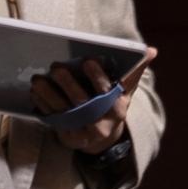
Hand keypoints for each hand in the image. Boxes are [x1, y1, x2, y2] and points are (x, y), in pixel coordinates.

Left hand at [31, 47, 153, 153]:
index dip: (97, 76)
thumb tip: (151, 50)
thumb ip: (133, 71)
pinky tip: (36, 91)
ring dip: (48, 94)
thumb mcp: (125, 92)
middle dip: (68, 84)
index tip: (87, 60)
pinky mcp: (67, 135)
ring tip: (38, 79)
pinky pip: (52, 119)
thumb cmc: (112, 106)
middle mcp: (100, 122)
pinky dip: (42, 104)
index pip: (107, 91)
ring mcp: (83, 130)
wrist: (103, 138)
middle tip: (56, 67)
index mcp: (116, 108)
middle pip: (81, 102)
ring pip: (63, 111)